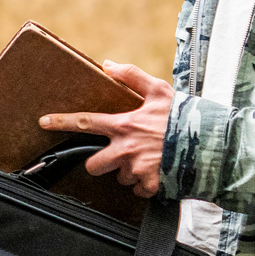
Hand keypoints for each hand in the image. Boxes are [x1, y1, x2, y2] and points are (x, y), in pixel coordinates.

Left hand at [40, 61, 172, 197]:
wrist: (210, 142)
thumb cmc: (184, 115)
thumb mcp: (159, 90)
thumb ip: (132, 76)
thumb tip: (108, 64)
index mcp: (124, 125)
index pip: (86, 122)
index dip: (62, 122)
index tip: (44, 122)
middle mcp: (126, 149)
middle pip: (94, 165)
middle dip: (102, 163)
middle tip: (119, 156)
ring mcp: (137, 169)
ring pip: (119, 178)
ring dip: (129, 172)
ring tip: (149, 160)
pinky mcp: (150, 185)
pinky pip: (138, 191)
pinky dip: (146, 185)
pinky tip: (158, 173)